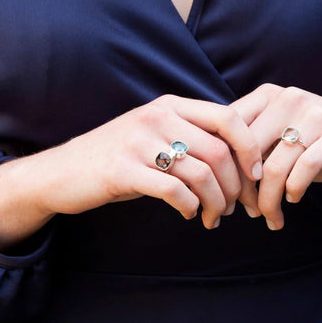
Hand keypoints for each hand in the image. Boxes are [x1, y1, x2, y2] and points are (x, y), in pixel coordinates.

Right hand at [38, 94, 262, 228]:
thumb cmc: (122, 156)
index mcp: (171, 106)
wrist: (64, 170)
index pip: (228, 117)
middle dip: (236, 186)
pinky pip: (174, 191)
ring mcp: (138, 142)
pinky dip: (191, 207)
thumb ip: (192, 137)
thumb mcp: (157, 135)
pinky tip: (191, 214)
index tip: (256, 174)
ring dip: (216, 202)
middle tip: (234, 207)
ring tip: (214, 216)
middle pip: (219, 151)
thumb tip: (241, 159)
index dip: (250, 147)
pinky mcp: (123, 169)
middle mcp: (157, 117)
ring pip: (201, 174)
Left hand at [231, 83, 321, 229]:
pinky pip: (304, 168)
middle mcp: (288, 98)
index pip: (229, 131)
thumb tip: (216, 177)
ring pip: (274, 166)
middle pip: (247, 151)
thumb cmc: (314, 143)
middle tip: (247, 210)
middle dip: (243, 189)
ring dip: (268, 200)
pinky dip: (294, 190)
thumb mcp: (278, 138)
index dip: (223, 165)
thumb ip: (250, 147)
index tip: (226, 192)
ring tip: (270, 217)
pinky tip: (294, 199)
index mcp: (267, 96)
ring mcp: (315, 113)